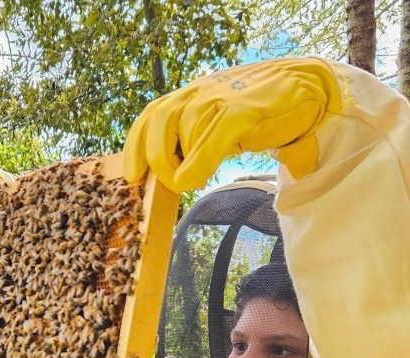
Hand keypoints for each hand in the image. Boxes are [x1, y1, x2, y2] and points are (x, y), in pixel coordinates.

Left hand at [123, 58, 340, 191]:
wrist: (311, 88)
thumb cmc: (264, 112)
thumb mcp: (222, 125)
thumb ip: (200, 143)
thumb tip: (180, 178)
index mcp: (193, 96)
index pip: (152, 115)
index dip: (135, 146)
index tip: (132, 175)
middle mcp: (202, 93)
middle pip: (159, 121)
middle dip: (157, 159)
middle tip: (170, 183)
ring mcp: (223, 99)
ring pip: (184, 132)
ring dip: (180, 165)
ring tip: (191, 181)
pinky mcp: (243, 112)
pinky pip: (211, 139)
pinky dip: (198, 164)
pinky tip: (198, 181)